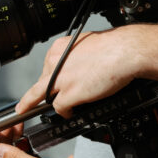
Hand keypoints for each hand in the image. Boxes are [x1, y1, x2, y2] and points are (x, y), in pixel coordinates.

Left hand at [16, 26, 146, 117]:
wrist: (123, 51)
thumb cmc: (113, 46)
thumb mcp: (85, 43)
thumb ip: (75, 55)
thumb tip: (78, 64)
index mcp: (59, 48)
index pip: (48, 66)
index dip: (49, 76)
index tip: (49, 81)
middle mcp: (55, 62)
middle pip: (43, 81)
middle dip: (47, 90)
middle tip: (45, 99)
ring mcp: (60, 79)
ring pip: (40, 95)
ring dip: (42, 104)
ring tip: (34, 111)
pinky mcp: (69, 93)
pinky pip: (59, 107)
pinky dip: (64, 112)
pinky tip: (68, 114)